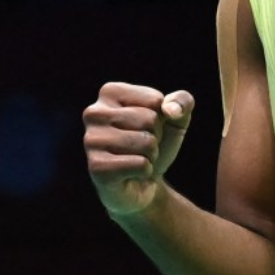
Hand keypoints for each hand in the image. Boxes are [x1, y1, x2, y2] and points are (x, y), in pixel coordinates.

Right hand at [83, 82, 194, 216]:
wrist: (144, 182)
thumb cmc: (155, 142)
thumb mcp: (176, 118)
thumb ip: (182, 102)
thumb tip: (171, 109)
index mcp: (110, 92)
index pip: (155, 100)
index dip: (162, 117)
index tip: (148, 127)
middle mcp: (94, 113)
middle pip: (150, 120)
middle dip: (156, 137)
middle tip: (142, 146)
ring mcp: (92, 140)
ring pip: (146, 142)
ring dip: (151, 154)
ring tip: (136, 158)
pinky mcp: (97, 167)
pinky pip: (141, 164)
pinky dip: (145, 171)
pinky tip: (131, 173)